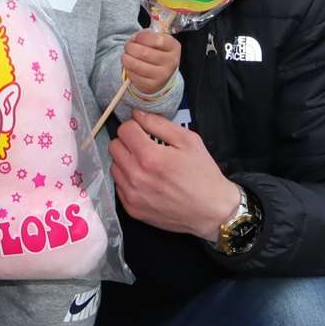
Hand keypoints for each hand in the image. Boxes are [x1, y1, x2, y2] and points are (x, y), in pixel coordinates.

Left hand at [108, 111, 239, 239]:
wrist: (211, 211)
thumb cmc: (203, 174)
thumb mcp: (188, 141)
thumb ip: (159, 124)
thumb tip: (137, 114)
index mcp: (149, 157)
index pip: (124, 130)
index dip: (136, 127)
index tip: (145, 132)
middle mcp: (135, 177)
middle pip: (114, 146)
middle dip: (128, 142)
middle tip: (145, 147)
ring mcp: (131, 195)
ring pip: (114, 166)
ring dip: (126, 161)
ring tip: (146, 165)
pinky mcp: (131, 209)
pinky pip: (119, 185)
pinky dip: (128, 180)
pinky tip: (146, 181)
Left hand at [122, 29, 179, 96]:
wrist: (162, 73)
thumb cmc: (157, 52)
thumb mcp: (158, 39)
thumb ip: (148, 35)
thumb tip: (135, 38)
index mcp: (173, 47)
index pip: (158, 40)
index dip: (142, 37)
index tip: (136, 37)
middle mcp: (170, 62)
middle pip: (144, 53)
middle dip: (131, 47)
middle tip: (128, 46)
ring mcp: (162, 76)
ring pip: (136, 65)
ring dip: (126, 58)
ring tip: (126, 55)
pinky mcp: (151, 86)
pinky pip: (133, 75)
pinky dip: (127, 68)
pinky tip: (130, 65)